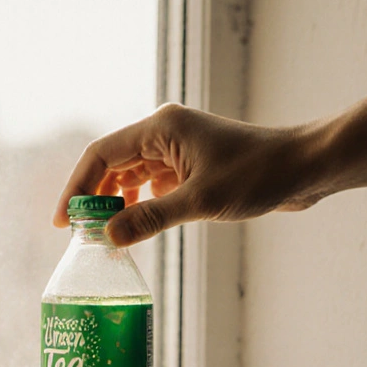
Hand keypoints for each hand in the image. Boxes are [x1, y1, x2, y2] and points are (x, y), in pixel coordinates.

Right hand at [52, 104, 326, 245]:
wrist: (304, 168)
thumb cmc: (259, 175)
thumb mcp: (200, 202)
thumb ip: (152, 218)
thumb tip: (108, 238)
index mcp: (161, 128)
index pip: (101, 154)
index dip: (77, 187)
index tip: (62, 221)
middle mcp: (166, 133)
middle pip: (114, 164)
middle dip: (96, 198)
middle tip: (81, 234)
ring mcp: (181, 148)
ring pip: (134, 175)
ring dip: (119, 202)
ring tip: (107, 235)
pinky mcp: (195, 165)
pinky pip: (156, 183)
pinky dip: (144, 203)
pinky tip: (140, 225)